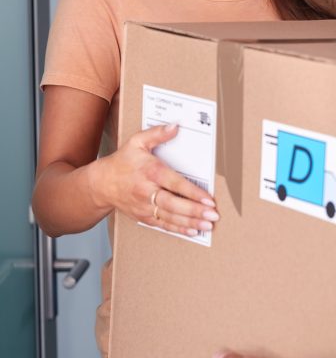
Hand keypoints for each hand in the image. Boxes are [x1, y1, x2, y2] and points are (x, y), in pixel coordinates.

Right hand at [91, 124, 219, 236]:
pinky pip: (163, 225)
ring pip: (170, 217)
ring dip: (190, 222)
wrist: (100, 184)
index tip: (208, 198)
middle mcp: (147, 191)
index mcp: (149, 172)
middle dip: (194, 211)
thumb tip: (175, 126)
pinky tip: (193, 230)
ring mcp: (145, 206)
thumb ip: (157, 134)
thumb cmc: (122, 163)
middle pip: (173, 204)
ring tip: (208, 224)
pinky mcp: (143, 216)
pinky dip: (179, 229)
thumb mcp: (137, 142)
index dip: (192, 192)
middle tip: (213, 215)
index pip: (174, 183)